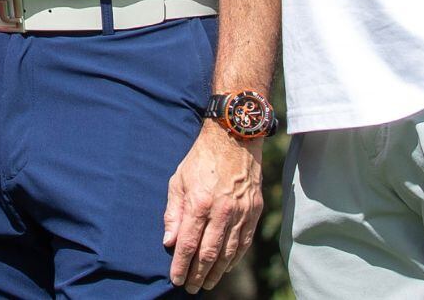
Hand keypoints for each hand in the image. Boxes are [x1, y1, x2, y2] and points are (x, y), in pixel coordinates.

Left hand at [161, 120, 262, 291]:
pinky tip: (226, 267)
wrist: (234, 138)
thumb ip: (173, 213)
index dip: (182, 265)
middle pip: (209, 253)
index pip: (189, 243)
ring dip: (217, 271)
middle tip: (191, 288)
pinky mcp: (255, 210)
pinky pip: (245, 241)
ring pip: (229, 252)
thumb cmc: (201, 159)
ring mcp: (241, 212)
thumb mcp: (178, 180)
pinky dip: (235, 258)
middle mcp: (222, 210)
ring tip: (208, 283)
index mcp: (199, 202)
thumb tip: (169, 242)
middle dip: (199, 274)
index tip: (176, 279)